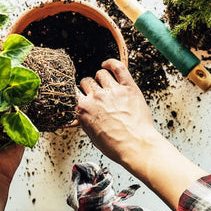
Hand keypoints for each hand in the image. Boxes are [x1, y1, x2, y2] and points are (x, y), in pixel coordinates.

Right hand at [77, 59, 207, 210]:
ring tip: (106, 85)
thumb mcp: (91, 134)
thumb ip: (84, 119)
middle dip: (90, 87)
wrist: (137, 146)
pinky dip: (111, 63)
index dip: (77, 92)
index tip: (80, 92)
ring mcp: (113, 91)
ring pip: (101, 74)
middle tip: (97, 93)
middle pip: (86, 81)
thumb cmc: (116, 145)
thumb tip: (81, 112)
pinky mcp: (128, 87)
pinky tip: (108, 65)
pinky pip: (118, 67)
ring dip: (102, 78)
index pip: (73, 91)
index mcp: (84, 108)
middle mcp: (96, 97)